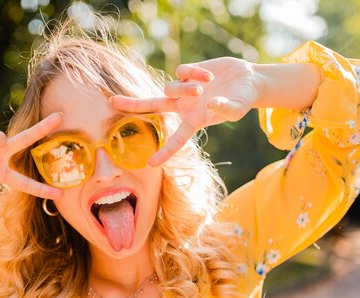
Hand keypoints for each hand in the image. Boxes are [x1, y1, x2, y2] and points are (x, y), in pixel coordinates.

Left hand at [110, 57, 258, 165]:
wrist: (247, 80)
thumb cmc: (242, 100)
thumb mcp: (238, 109)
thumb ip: (228, 110)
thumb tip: (214, 104)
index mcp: (193, 121)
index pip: (176, 140)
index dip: (165, 152)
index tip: (150, 164)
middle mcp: (183, 106)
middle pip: (152, 106)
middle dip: (133, 104)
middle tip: (112, 101)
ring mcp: (183, 88)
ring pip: (170, 88)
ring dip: (186, 87)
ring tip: (206, 85)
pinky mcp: (187, 72)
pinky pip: (182, 71)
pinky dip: (194, 73)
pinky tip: (209, 76)